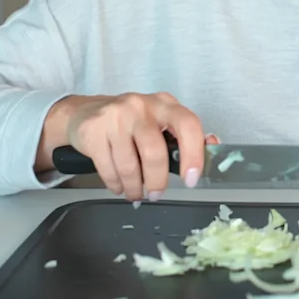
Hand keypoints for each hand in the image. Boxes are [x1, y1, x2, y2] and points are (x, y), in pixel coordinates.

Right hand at [50, 92, 218, 200]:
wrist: (86, 113)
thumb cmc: (131, 122)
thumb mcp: (160, 122)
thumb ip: (185, 135)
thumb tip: (213, 145)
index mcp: (164, 104)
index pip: (187, 124)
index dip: (193, 154)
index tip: (191, 179)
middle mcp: (140, 106)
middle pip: (154, 151)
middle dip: (157, 181)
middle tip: (156, 194)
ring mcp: (114, 117)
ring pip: (129, 165)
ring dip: (134, 187)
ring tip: (136, 192)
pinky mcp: (93, 130)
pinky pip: (108, 169)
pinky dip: (116, 185)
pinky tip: (120, 185)